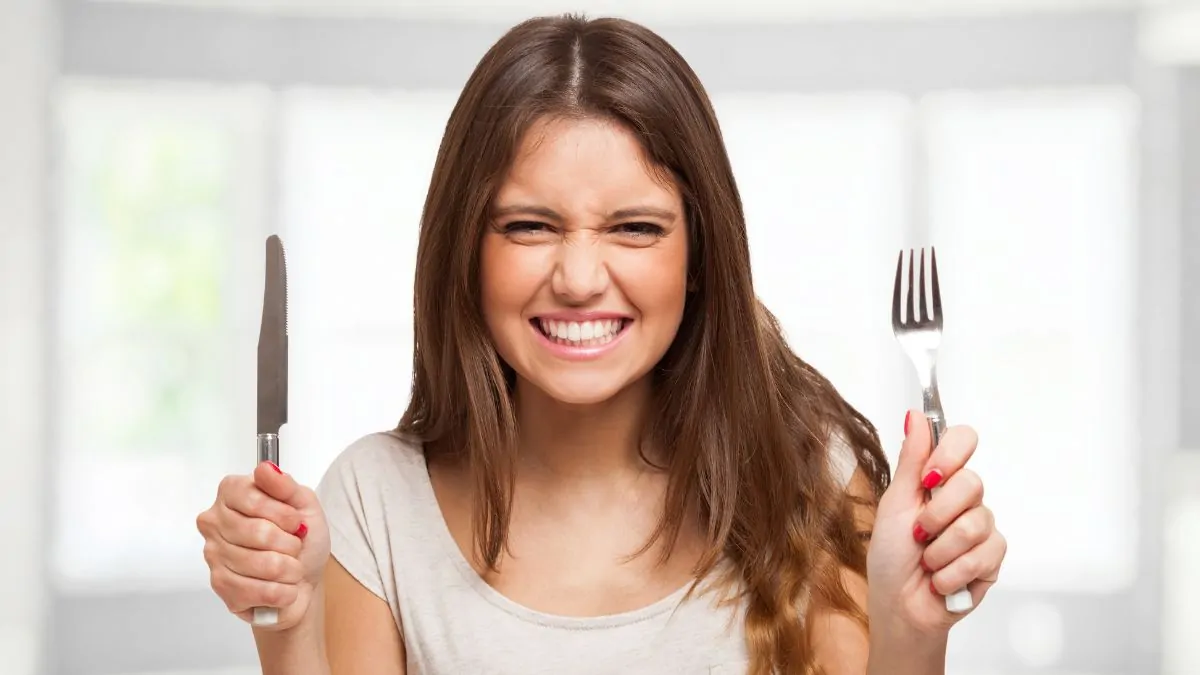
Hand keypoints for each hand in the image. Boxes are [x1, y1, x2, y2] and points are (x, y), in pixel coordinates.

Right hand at [195, 461, 330, 630]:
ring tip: (291, 567)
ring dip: (289, 569)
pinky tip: (283, 587)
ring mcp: (214, 555)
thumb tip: (265, 469)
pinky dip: (282, 592)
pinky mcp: (220, 586)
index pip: (250, 497)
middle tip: (295, 546)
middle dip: (290, 544)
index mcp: (232, 494)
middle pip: (257, 532)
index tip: (295, 521)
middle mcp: (215, 522)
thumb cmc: (302, 538)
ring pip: (260, 564)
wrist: (305, 578)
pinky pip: (257, 590)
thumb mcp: (304, 504)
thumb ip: (285, 485)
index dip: (282, 513)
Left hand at [866, 410, 1005, 640]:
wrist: (900, 606)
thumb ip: (911, 460)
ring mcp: (982, 528)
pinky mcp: (993, 558)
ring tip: (928, 562)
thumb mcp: (894, 504)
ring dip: (940, 550)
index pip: (963, 441)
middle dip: (937, 515)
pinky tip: (941, 580)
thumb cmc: (891, 555)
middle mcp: (964, 499)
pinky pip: (984, 554)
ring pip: (976, 523)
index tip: (930, 477)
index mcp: (938, 480)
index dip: (951, 454)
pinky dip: (953, 571)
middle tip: (918, 534)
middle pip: (972, 482)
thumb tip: (915, 416)